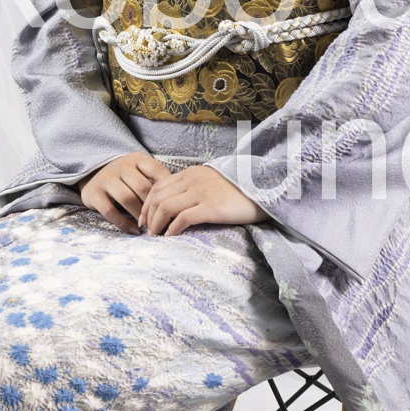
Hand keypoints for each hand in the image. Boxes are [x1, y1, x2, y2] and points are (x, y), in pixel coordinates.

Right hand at [79, 151, 170, 231]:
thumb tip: (176, 200)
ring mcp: (106, 179)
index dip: (168, 189)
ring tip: (149, 226)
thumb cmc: (126, 178)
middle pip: (142, 187)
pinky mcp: (94, 194)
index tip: (174, 204)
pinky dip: (124, 223)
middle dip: (154, 206)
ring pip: (127, 198)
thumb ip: (156, 181)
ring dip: (140, 215)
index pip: (157, 171)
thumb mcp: (141, 172)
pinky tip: (134, 230)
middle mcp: (121, 166)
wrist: (94, 177)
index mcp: (137, 159)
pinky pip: (110, 211)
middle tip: (162, 220)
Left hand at [138, 163, 268, 237]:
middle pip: (157, 197)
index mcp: (192, 172)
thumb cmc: (240, 191)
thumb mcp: (212, 182)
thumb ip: (194, 188)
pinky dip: (172, 229)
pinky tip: (170, 237)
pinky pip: (183, 218)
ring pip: (165, 207)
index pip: (158, 186)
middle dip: (148, 216)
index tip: (144, 219)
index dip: (147, 204)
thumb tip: (176, 206)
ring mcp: (202, 192)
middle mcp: (193, 179)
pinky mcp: (211, 207)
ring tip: (156, 237)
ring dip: (156, 224)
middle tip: (147, 232)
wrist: (265, 190)